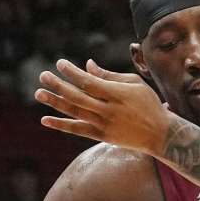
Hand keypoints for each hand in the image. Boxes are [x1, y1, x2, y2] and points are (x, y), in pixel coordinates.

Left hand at [36, 59, 171, 153]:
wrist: (160, 134)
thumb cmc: (148, 104)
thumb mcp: (134, 84)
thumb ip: (109, 75)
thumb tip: (87, 65)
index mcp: (117, 94)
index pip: (89, 82)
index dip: (72, 73)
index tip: (60, 64)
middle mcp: (109, 110)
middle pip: (78, 96)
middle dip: (58, 85)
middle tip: (43, 75)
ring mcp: (104, 125)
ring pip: (75, 112)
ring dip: (55, 103)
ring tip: (39, 93)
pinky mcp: (102, 136)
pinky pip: (77, 130)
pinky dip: (61, 125)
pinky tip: (45, 120)